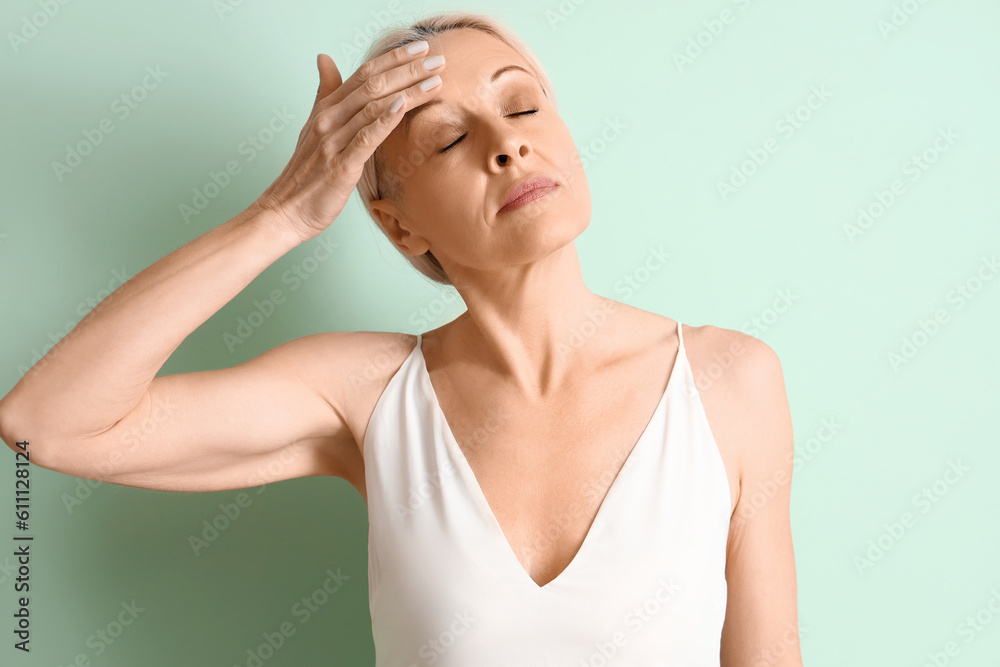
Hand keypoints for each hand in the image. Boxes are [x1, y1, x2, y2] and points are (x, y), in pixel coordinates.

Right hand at [253, 43, 445, 242]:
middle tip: (438, 59)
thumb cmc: (305, 173)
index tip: (421, 47)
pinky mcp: (340, 165)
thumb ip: (325, 93)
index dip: (393, 58)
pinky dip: (385, 120)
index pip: (363, 74)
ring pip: (373, 107)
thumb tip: (324, 58)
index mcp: (326, 109)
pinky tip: (404, 107)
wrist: (285, 210)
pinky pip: (365, 138)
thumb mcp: (313, 126)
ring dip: (407, 92)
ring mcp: (333, 141)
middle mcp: (329, 119)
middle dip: (408, 70)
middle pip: (372, 85)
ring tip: (435, 81)